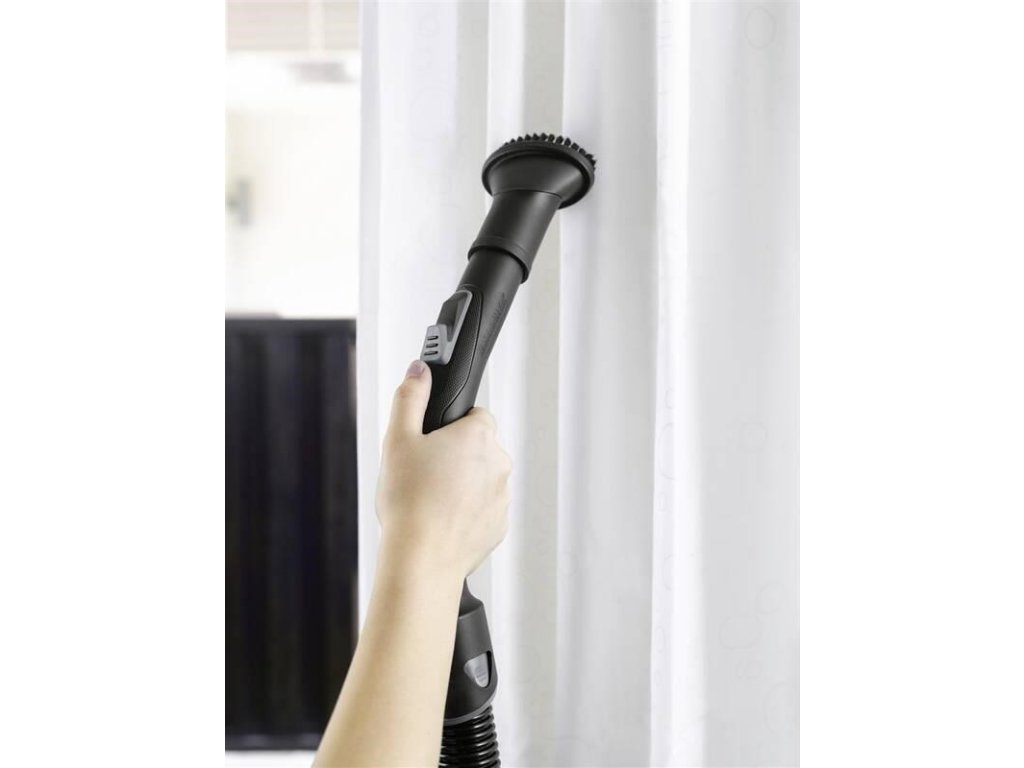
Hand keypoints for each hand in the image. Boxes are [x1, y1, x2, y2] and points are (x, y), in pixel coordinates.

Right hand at [376, 359, 511, 580]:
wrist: (421, 559)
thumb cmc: (409, 503)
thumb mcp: (398, 439)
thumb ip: (410, 398)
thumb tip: (419, 371)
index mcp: (478, 435)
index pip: (475, 415)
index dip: (450, 426)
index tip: (431, 442)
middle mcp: (499, 463)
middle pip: (478, 448)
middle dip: (455, 456)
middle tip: (424, 472)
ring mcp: (502, 497)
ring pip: (482, 480)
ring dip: (463, 485)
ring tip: (430, 500)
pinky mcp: (499, 526)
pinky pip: (484, 509)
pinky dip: (466, 512)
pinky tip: (441, 520)